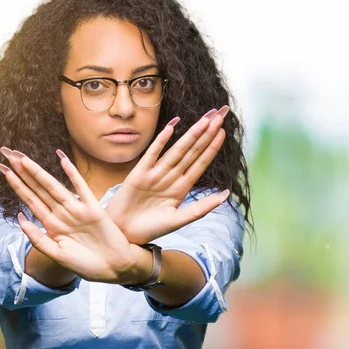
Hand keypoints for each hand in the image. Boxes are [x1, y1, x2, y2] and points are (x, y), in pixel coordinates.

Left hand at [0, 148, 148, 283]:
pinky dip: (73, 174)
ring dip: (39, 173)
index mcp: (52, 225)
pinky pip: (81, 188)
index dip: (17, 185)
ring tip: (24, 159)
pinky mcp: (93, 209)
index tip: (4, 171)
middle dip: (23, 173)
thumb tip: (20, 217)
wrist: (113, 268)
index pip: (31, 200)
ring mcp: (77, 210)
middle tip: (8, 155)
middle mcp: (62, 214)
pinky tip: (63, 160)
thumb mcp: (57, 254)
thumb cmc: (86, 264)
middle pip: (38, 189)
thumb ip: (38, 238)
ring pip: (54, 187)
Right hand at [106, 105, 230, 244]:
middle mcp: (170, 177)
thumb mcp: (178, 220)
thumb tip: (226, 194)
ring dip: (191, 134)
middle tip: (220, 115)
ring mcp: (155, 173)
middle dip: (206, 133)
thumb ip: (201, 208)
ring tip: (205, 119)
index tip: (223, 131)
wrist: (123, 234)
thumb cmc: (149, 228)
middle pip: (192, 151)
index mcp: (181, 187)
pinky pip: (152, 153)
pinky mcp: (139, 173)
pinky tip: (172, 127)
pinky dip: (162, 141)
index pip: (200, 162)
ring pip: (177, 150)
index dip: (212, 147)